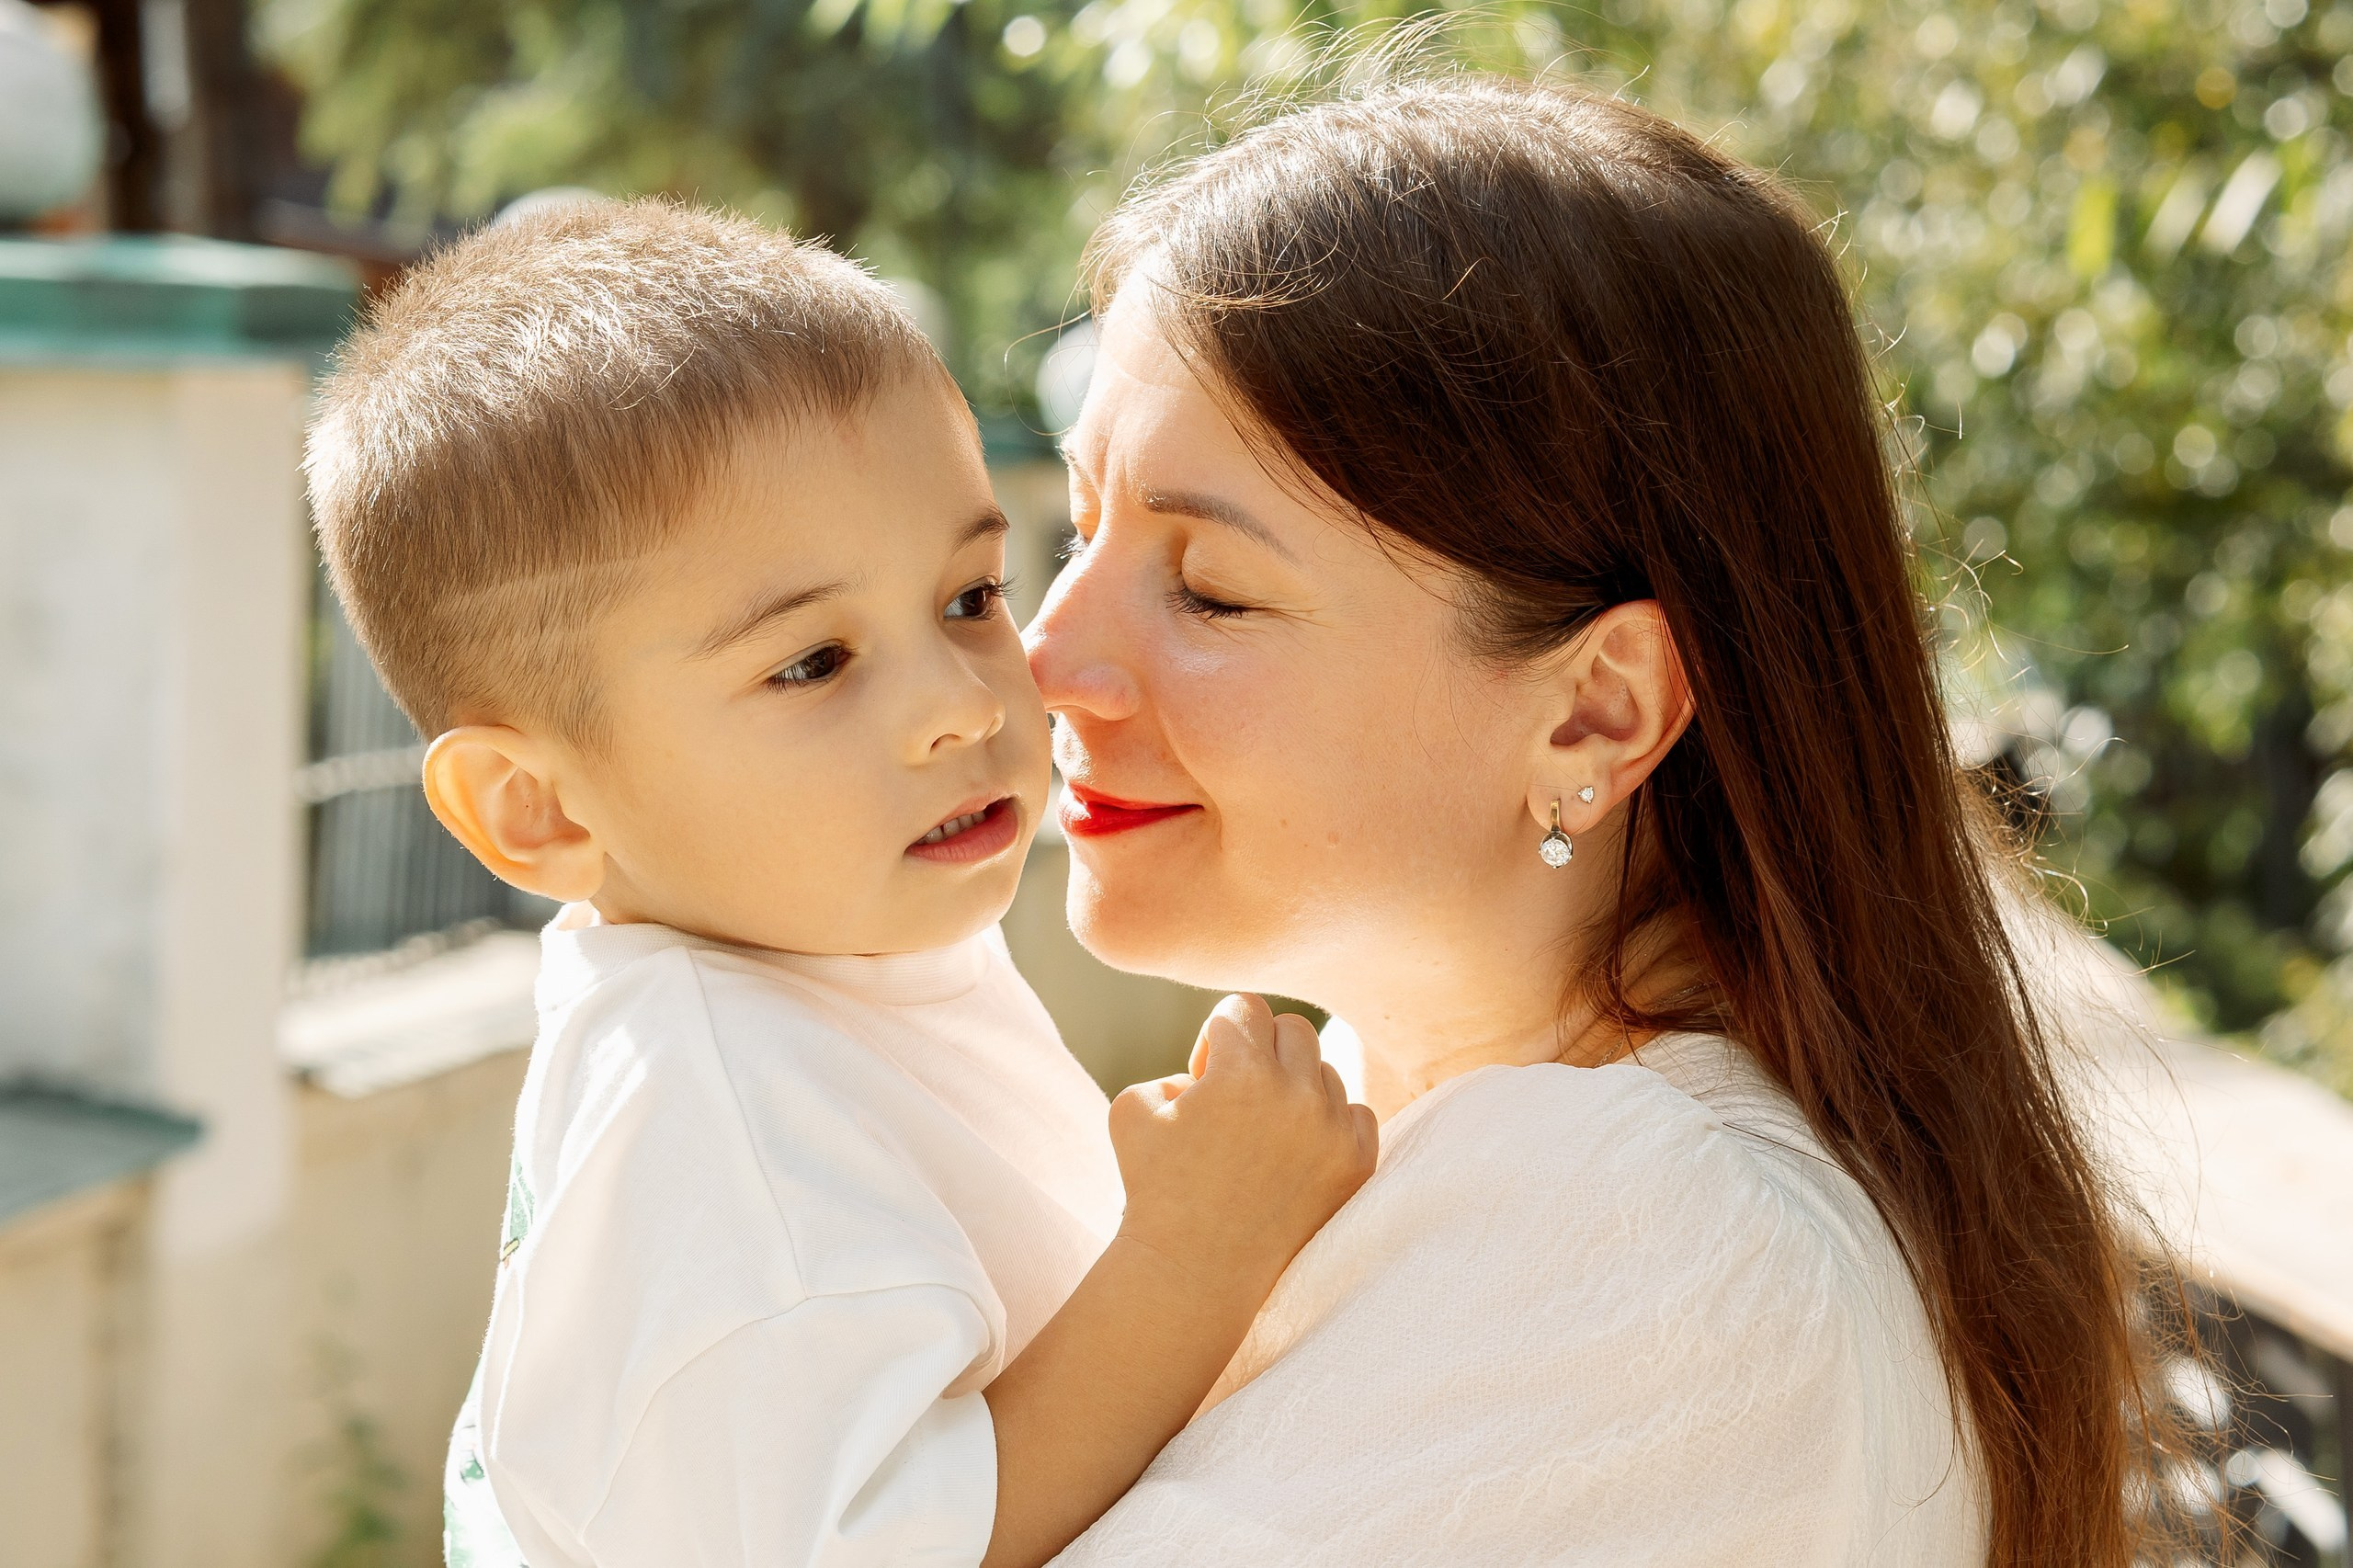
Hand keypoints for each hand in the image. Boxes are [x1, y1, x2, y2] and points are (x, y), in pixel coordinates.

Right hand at [1108, 995, 1377, 1302]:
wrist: (1195, 1273)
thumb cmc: (1155, 1188)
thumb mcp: (1133, 1106)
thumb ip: (1176, 1065)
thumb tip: (1217, 1071)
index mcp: (1241, 1072)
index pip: (1244, 1008)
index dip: (1218, 1037)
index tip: (1206, 1078)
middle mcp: (1296, 1094)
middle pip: (1293, 1029)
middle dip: (1261, 1053)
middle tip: (1235, 1099)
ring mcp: (1333, 1131)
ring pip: (1325, 1071)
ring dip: (1295, 1089)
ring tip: (1262, 1135)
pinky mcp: (1357, 1165)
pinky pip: (1356, 1113)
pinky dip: (1328, 1124)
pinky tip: (1295, 1153)